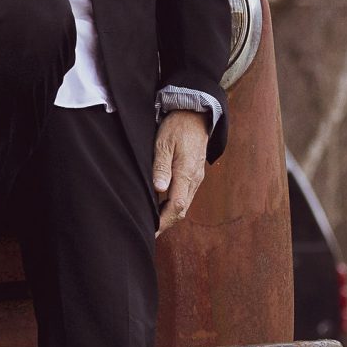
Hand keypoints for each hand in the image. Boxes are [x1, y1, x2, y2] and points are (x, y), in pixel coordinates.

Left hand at [152, 110, 209, 224]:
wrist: (195, 115)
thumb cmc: (177, 127)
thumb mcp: (163, 143)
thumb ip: (161, 166)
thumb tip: (159, 189)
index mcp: (186, 173)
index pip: (176, 205)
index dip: (164, 220)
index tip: (152, 229)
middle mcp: (194, 179)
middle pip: (182, 209)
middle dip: (166, 222)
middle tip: (150, 231)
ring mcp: (196, 177)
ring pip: (184, 203)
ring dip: (170, 214)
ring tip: (154, 222)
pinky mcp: (195, 174)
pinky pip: (186, 195)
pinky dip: (174, 204)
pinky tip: (162, 206)